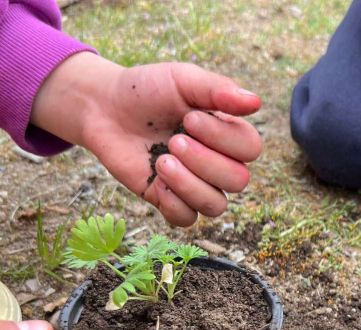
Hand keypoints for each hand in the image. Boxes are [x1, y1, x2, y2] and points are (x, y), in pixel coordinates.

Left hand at [31, 53, 262, 225]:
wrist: (104, 107)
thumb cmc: (148, 90)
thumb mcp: (183, 80)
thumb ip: (218, 90)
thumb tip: (256, 102)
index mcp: (228, 134)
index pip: (250, 149)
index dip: (223, 138)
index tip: (189, 118)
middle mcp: (218, 163)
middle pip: (238, 181)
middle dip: (204, 161)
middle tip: (174, 140)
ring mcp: (195, 185)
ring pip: (216, 206)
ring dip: (189, 184)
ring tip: (162, 161)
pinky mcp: (169, 201)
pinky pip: (187, 219)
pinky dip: (173, 203)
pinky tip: (156, 181)